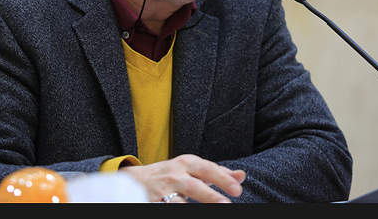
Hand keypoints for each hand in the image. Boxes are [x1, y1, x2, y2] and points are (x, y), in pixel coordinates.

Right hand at [119, 154, 244, 202]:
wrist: (136, 179)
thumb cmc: (172, 174)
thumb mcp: (192, 169)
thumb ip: (217, 173)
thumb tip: (241, 176)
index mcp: (187, 163)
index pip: (208, 169)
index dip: (223, 179)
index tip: (238, 190)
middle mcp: (174, 175)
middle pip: (194, 186)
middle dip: (210, 196)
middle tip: (226, 205)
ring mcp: (162, 190)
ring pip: (178, 201)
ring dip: (191, 208)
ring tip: (208, 214)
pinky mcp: (153, 202)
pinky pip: (166, 208)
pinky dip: (176, 211)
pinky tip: (186, 213)